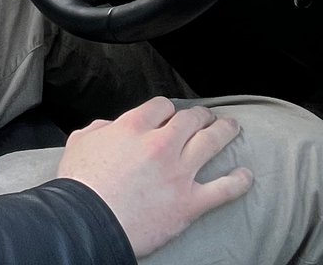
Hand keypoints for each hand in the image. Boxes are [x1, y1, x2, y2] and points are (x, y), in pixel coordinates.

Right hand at [57, 97, 251, 258]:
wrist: (89, 220)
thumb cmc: (81, 182)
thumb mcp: (81, 141)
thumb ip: (100, 128)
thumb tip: (110, 127)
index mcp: (133, 126)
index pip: (161, 106)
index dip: (167, 108)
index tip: (169, 114)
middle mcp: (160, 144)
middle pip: (190, 120)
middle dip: (201, 115)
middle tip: (207, 116)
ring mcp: (179, 172)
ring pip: (211, 143)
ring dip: (225, 132)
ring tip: (232, 128)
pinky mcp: (191, 202)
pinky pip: (224, 189)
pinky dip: (238, 181)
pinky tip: (246, 175)